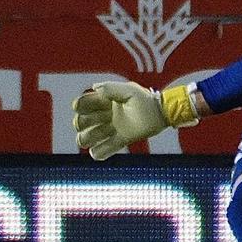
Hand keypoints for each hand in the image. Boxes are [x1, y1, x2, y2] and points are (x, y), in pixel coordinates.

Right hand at [72, 82, 197, 159]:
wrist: (161, 114)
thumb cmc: (145, 100)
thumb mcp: (129, 90)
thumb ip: (111, 89)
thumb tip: (94, 88)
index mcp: (106, 100)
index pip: (85, 103)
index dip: (79, 105)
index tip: (79, 107)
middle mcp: (107, 114)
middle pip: (83, 120)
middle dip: (79, 123)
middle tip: (85, 124)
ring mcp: (113, 128)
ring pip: (90, 136)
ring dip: (85, 139)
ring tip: (89, 141)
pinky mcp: (121, 140)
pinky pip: (105, 149)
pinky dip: (98, 153)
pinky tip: (96, 152)